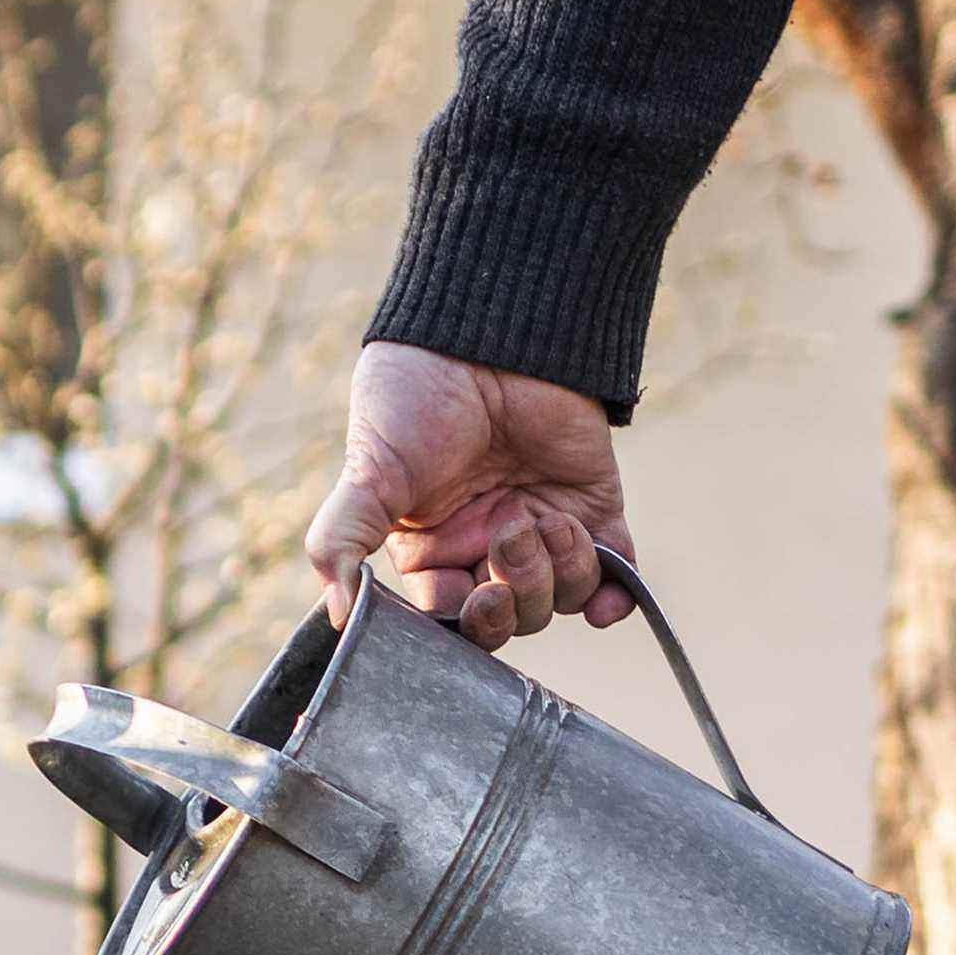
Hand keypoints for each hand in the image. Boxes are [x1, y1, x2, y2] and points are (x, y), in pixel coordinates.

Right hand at [301, 341, 635, 649]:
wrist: (489, 335)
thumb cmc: (415, 399)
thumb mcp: (367, 473)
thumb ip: (340, 542)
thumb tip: (339, 613)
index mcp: (431, 547)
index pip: (456, 616)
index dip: (473, 619)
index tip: (477, 594)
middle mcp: (485, 545)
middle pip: (515, 616)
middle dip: (519, 593)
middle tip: (511, 534)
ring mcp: (541, 526)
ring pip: (563, 597)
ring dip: (562, 573)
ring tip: (549, 520)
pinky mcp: (591, 505)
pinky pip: (613, 573)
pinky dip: (616, 593)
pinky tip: (611, 596)